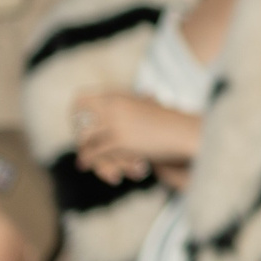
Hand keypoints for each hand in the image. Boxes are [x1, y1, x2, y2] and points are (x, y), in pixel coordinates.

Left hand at [71, 90, 201, 184]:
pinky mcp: (120, 140)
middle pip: (78, 118)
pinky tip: (86, 165)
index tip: (78, 125)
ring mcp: (116, 122)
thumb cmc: (169, 123)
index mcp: (118, 96)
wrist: (184, 133)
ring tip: (83, 161)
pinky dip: (90, 160)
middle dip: (77, 133)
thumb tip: (141, 97)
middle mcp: (114, 105)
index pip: (82, 98)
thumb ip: (132, 105)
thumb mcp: (146, 107)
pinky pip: (95, 152)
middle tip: (81, 145)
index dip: (76, 112)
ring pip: (85, 137)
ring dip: (83, 150)